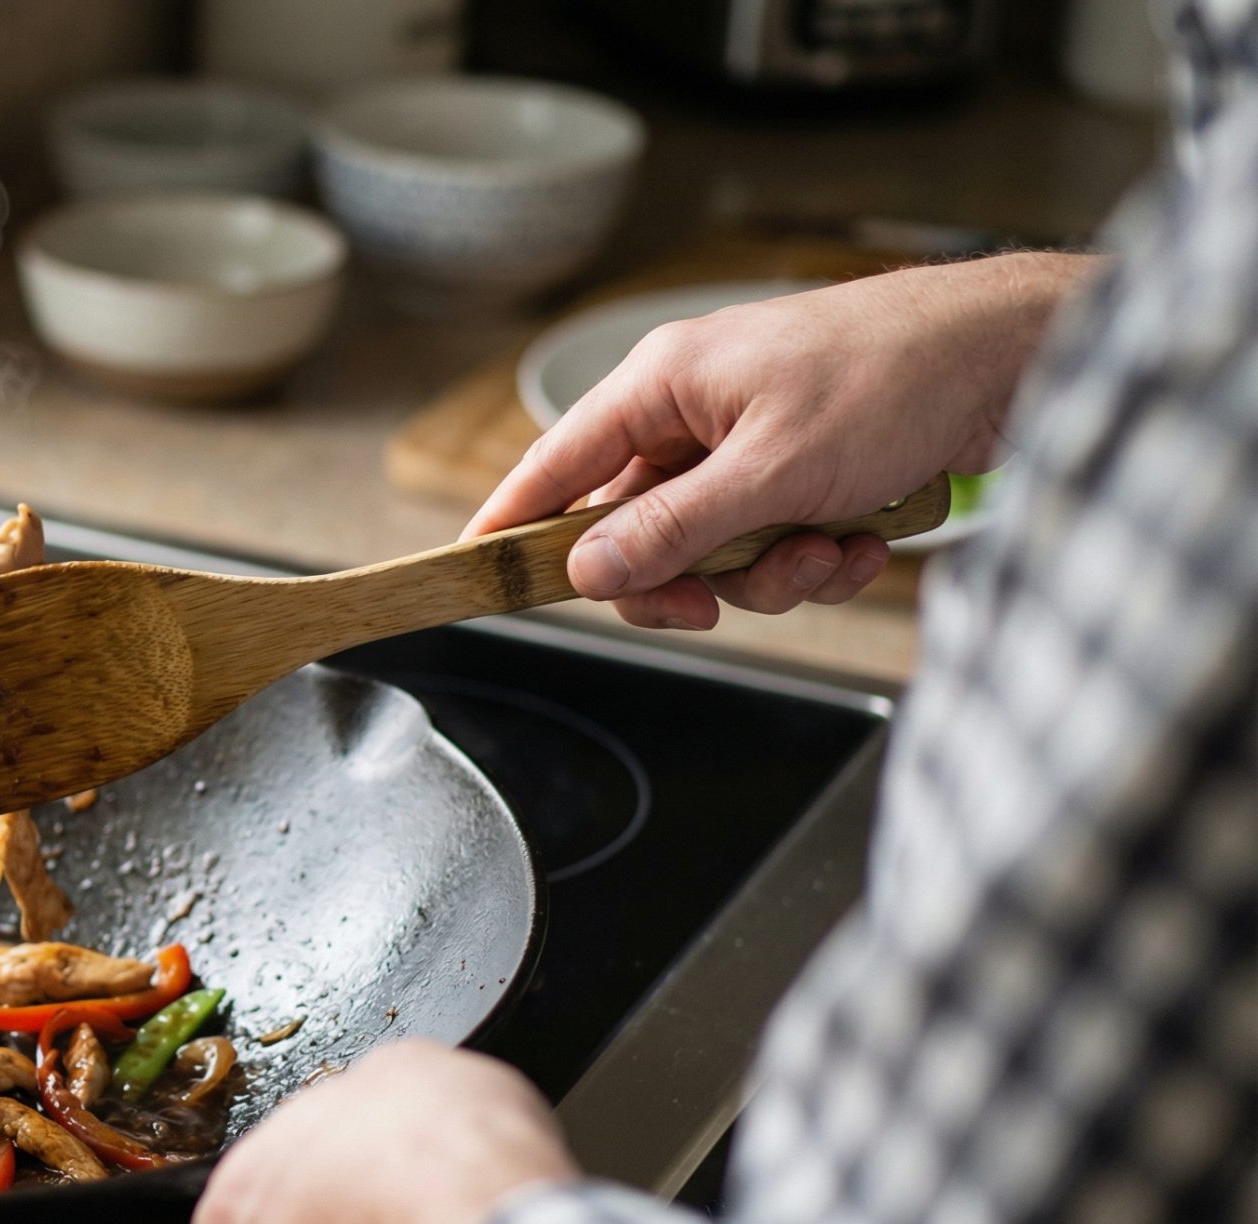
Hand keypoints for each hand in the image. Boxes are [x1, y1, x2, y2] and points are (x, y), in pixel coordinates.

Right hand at [465, 252, 1098, 629]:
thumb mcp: (772, 470)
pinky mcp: (803, 471)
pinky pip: (772, 545)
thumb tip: (587, 568)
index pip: (555, 464)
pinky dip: (816, 557)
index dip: (510, 522)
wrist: (1012, 357)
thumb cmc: (891, 378)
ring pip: (712, 550)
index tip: (470, 573)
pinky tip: (864, 540)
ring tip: (831, 549)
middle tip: (712, 606)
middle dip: (688, 577)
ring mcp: (749, 443)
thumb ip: (671, 527)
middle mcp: (695, 412)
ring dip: (771, 573)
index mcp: (663, 385)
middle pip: (635, 529)